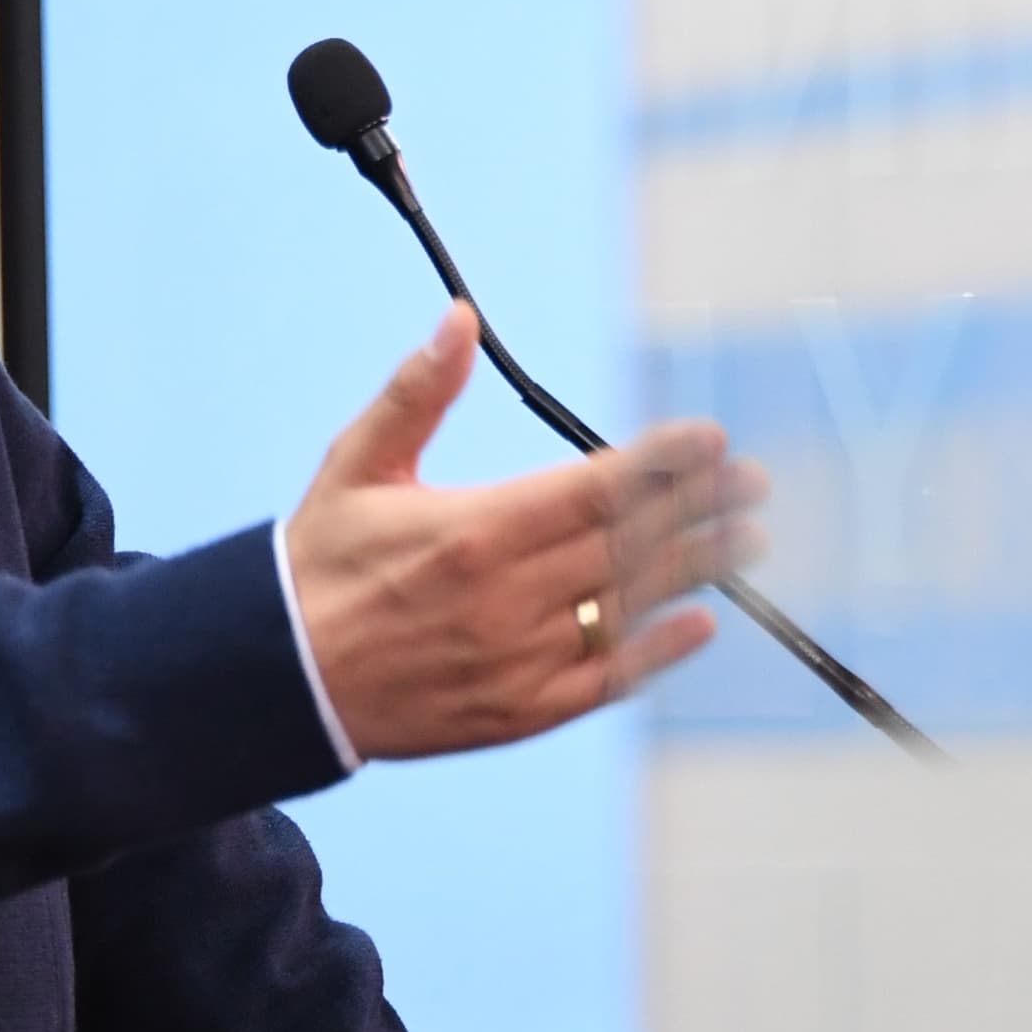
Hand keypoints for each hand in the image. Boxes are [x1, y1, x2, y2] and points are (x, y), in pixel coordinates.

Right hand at [285, 306, 762, 761]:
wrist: (280, 678)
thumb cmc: (320, 565)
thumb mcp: (358, 466)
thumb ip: (417, 393)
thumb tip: (459, 321)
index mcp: (473, 530)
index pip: (594, 487)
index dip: (664, 463)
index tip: (711, 441)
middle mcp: (506, 597)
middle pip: (629, 544)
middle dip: (700, 509)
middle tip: (752, 484)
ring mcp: (518, 659)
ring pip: (628, 607)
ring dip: (696, 570)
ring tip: (748, 539)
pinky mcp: (519, 709)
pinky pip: (607, 680)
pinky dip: (658, 652)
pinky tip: (700, 623)